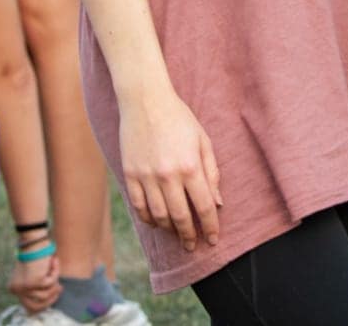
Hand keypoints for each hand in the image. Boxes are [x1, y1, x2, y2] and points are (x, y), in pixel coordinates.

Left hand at [8, 249, 60, 311]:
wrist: (33, 241)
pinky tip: (53, 260)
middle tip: (60, 288)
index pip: (28, 305)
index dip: (44, 302)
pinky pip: (52, 282)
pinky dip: (56, 270)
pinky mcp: (35, 282)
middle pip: (36, 306)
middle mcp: (16, 290)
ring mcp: (25, 287)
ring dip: (55, 280)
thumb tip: (49, 295)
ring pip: (46, 294)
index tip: (55, 294)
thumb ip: (37, 284)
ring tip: (55, 268)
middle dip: (51, 298)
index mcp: (14, 288)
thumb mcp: (34, 272)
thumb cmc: (36, 252)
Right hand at [119, 86, 222, 250]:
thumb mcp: (203, 141)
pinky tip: (157, 223)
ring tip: (178, 234)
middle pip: (181, 216)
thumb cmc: (180, 120)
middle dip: (189, 235)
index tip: (213, 240)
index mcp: (190, 166)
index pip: (203, 206)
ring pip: (158, 215)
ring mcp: (146, 177)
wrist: (146, 103)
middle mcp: (168, 175)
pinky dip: (148, 219)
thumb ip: (211, 173)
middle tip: (193, 246)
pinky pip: (139, 206)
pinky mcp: (129, 175)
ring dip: (169, 229)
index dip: (210, 226)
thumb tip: (217, 203)